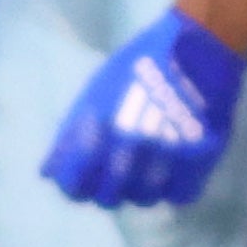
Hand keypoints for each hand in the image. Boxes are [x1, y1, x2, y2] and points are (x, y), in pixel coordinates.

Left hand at [44, 6, 246, 207]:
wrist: (198, 48)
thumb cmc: (142, 63)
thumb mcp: (95, 92)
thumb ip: (69, 135)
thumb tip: (48, 172)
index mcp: (97, 139)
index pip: (73, 187)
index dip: (76, 178)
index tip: (85, 162)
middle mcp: (128, 157)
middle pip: (108, 198)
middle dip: (109, 181)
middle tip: (121, 156)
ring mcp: (164, 165)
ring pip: (144, 199)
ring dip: (141, 185)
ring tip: (149, 159)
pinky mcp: (197, 167)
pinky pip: (179, 195)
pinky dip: (173, 186)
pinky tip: (173, 167)